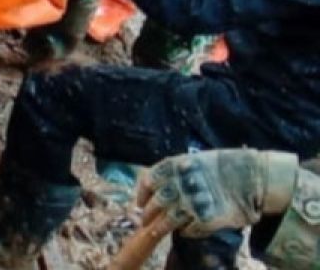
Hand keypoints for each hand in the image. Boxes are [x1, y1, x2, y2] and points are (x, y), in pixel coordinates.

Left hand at [137, 150, 297, 237]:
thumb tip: (157, 186)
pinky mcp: (206, 220)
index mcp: (175, 166)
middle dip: (148, 213)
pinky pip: (188, 229)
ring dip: (159, 227)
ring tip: (154, 232)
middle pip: (156, 203)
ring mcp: (192, 203)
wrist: (253, 177)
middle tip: (144, 220)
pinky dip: (184, 232)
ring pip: (167, 220)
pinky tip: (183, 231)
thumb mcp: (194, 160)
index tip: (139, 202)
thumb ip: (175, 172)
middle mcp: (180, 184)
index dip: (141, 194)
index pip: (148, 181)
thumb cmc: (225, 166)